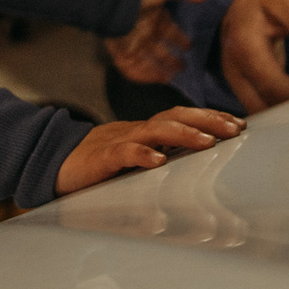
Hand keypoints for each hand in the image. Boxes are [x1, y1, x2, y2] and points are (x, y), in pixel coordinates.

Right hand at [54, 106, 242, 194]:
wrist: (49, 164)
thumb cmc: (96, 167)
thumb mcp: (133, 161)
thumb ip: (159, 161)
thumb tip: (196, 172)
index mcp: (144, 132)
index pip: (181, 117)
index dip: (210, 118)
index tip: (239, 124)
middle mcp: (135, 132)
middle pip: (175, 116)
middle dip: (207, 120)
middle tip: (235, 128)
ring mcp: (118, 142)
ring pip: (154, 130)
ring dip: (183, 135)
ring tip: (208, 142)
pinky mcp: (100, 160)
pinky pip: (123, 153)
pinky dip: (141, 155)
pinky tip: (157, 161)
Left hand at [106, 0, 207, 84]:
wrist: (113, 0)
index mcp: (155, 18)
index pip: (170, 31)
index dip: (180, 39)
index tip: (190, 47)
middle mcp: (145, 32)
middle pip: (160, 49)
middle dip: (171, 58)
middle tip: (184, 67)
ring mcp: (132, 44)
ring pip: (149, 61)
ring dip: (161, 69)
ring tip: (174, 76)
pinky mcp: (121, 53)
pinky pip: (133, 68)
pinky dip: (146, 76)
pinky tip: (159, 79)